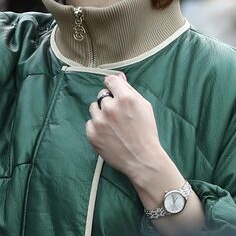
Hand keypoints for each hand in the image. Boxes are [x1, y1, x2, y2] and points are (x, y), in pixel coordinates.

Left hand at [86, 74, 173, 188]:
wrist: (142, 158)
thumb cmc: (146, 132)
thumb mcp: (144, 107)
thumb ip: (130, 90)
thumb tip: (118, 76)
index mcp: (125, 98)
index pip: (110, 81)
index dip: (113, 86)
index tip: (115, 92)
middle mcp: (110, 108)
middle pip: (102, 95)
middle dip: (109, 102)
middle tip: (119, 115)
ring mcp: (99, 121)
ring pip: (94, 108)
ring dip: (101, 113)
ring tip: (113, 125)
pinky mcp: (92, 134)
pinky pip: (89, 122)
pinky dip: (96, 126)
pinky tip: (108, 134)